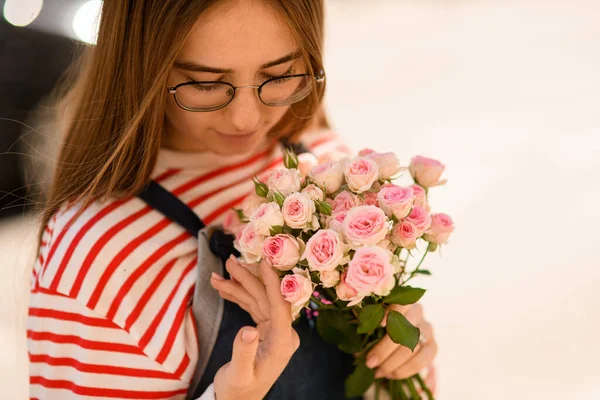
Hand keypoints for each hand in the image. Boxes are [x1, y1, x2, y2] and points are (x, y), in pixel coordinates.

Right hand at [210, 257, 299, 399]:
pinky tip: (222, 288)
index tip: (264, 262)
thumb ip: (244, 352)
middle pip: (266, 298)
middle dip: (247, 279)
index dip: (272, 282)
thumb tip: (249, 330)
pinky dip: (236, 296)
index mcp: (283, 343)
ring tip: (217, 276)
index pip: (280, 306)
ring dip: (237, 286)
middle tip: (228, 262)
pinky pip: (251, 307)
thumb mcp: (239, 374)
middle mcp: (282, 334)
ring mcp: (274, 330)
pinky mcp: (264, 329)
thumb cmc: (239, 391)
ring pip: (257, 300)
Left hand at [366, 303, 437, 389]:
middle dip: (384, 349)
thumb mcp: (372, 326)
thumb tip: (358, 348)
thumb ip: (368, 331)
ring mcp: (427, 329)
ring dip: (393, 362)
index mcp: (400, 301)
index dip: (391, 312)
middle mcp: (417, 312)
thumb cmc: (379, 330)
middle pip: (403, 329)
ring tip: (378, 372)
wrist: (399, 344)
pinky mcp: (433, 346)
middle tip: (370, 363)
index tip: (380, 325)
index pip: (400, 303)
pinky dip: (406, 369)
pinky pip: (423, 359)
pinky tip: (391, 375)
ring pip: (412, 346)